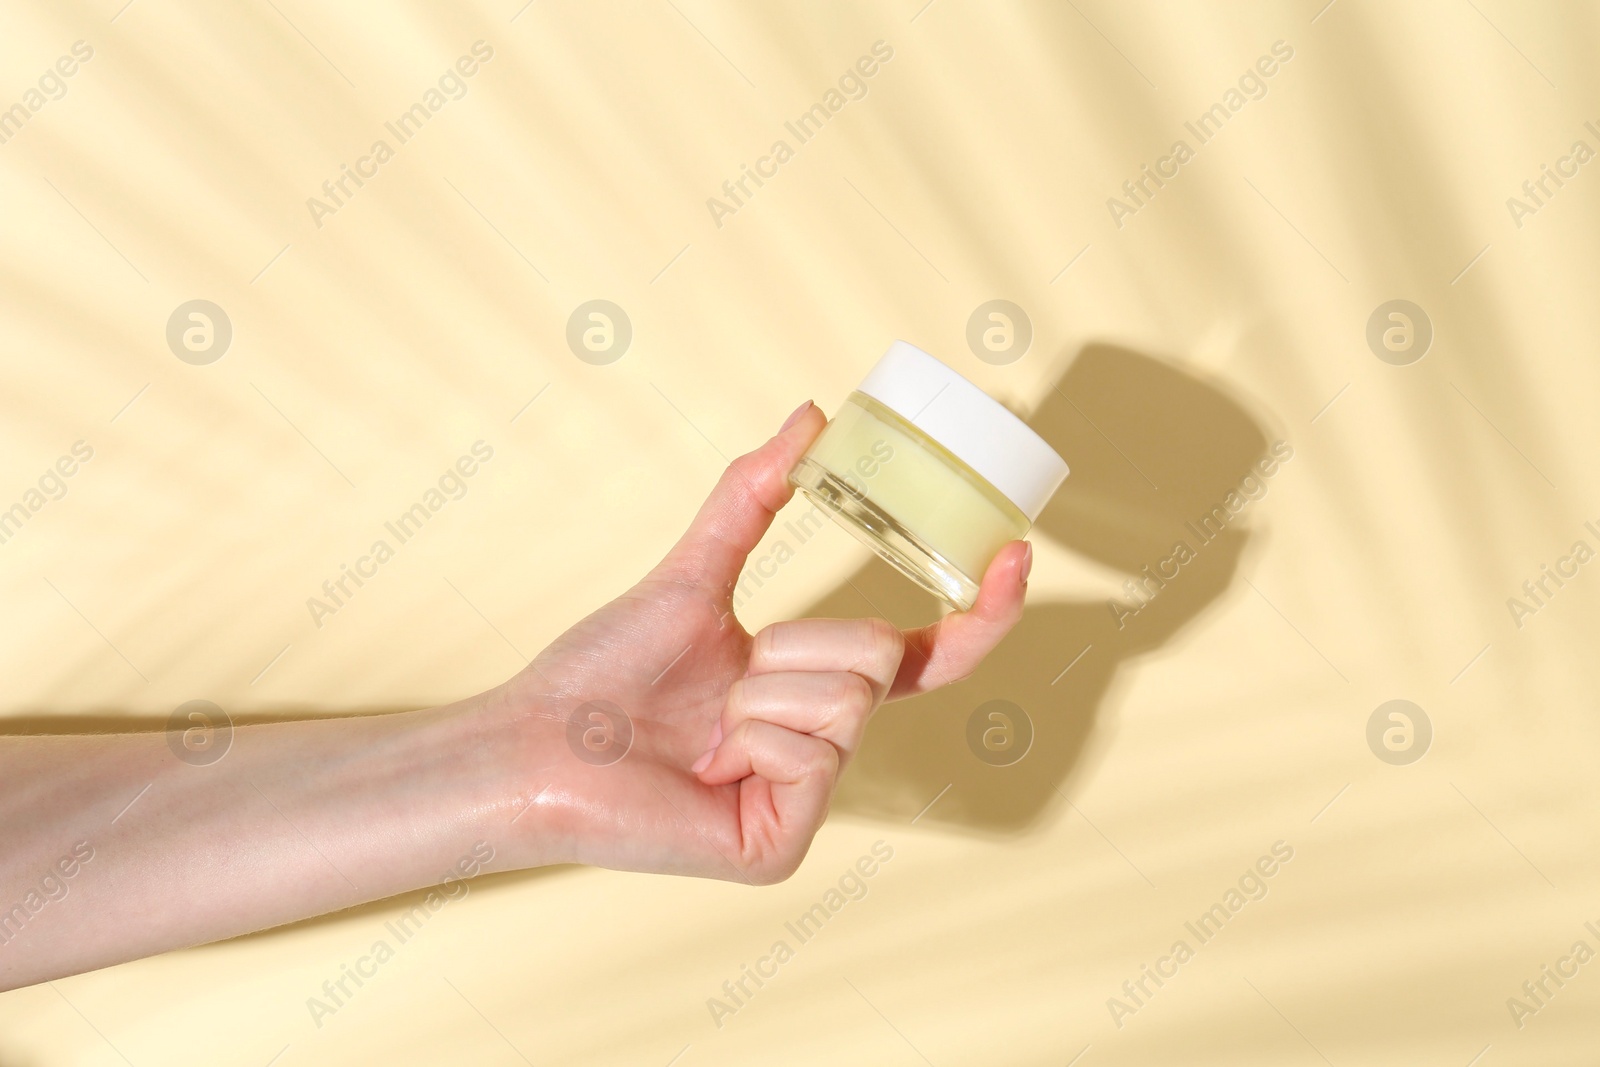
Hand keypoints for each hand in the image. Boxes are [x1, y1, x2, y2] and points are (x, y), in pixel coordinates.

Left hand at [502, 401, 1032, 883]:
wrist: (537, 739)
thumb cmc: (603, 669)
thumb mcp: (694, 571)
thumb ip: (753, 497)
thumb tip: (811, 415)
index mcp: (811, 692)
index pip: (924, 656)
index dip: (978, 613)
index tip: (1015, 554)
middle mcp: (821, 750)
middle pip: (880, 656)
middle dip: (794, 645)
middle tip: (729, 676)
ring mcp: (805, 803)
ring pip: (848, 701)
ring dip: (761, 691)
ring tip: (705, 724)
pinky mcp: (780, 846)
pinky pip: (814, 756)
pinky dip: (750, 738)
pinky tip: (706, 764)